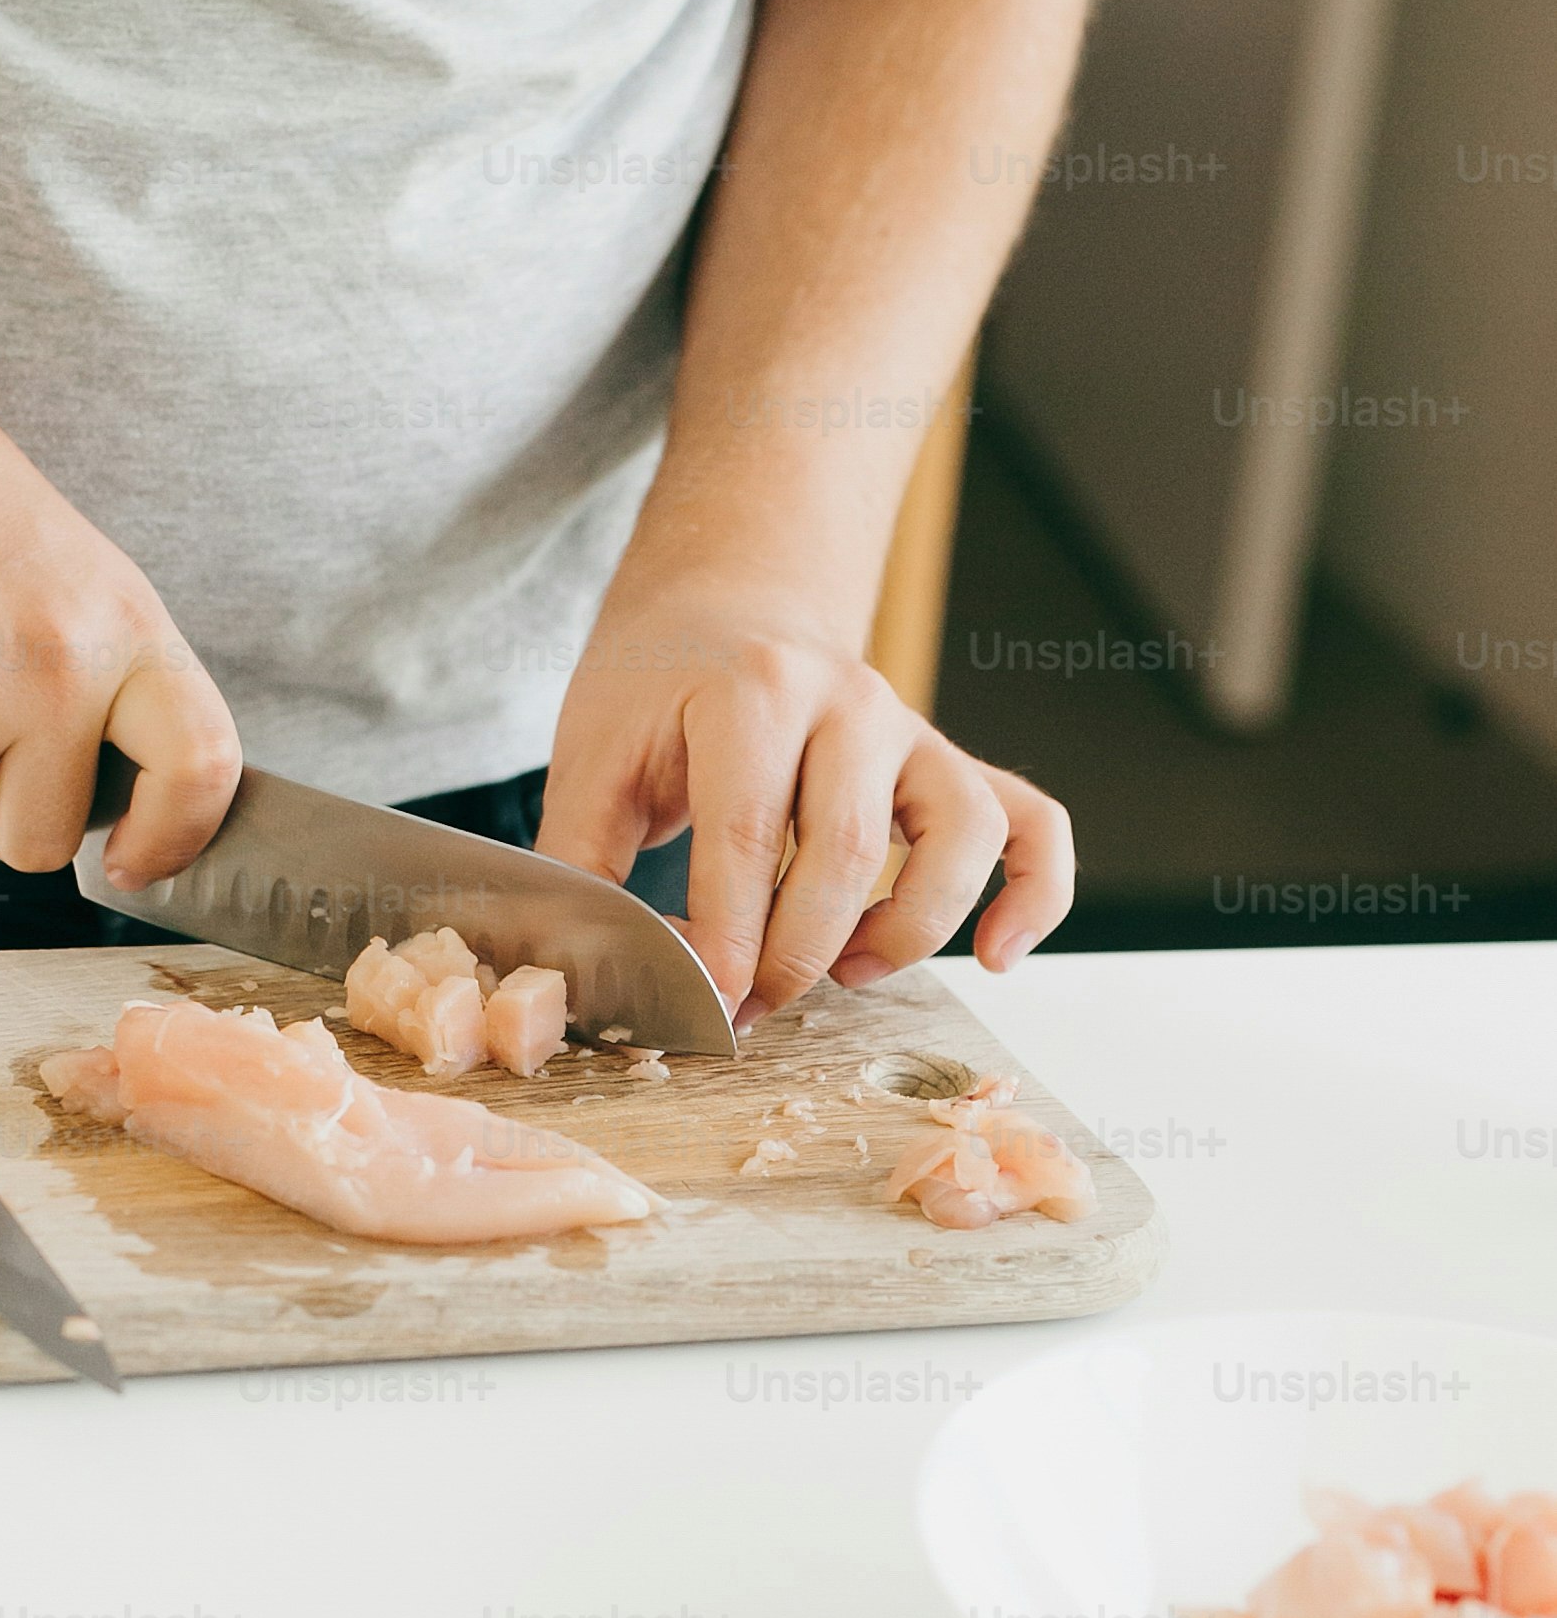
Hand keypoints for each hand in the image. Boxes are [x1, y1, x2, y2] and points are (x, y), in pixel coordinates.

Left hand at [535, 565, 1073, 1023]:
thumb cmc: (656, 689)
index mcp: (752, 691)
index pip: (748, 835)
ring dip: (911, 926)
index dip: (726, 940)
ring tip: (850, 972)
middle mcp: (850, 700)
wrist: (724, 608)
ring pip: (960, 835)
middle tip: (746, 1009)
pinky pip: (1032, 823)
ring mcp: (913, 730)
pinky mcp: (950, 763)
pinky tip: (997, 955)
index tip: (702, 1006)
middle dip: (796, 955)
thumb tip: (581, 971)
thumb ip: (583, 862)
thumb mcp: (591, 756)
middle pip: (851, 850)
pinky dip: (1035, 892)